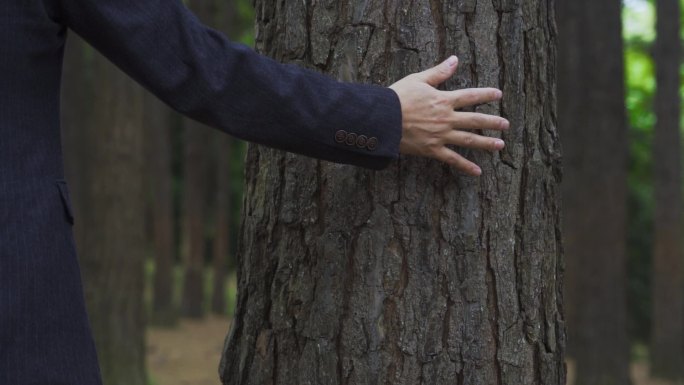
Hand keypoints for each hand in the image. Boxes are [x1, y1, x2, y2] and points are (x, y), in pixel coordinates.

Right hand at [389, 56, 508, 175]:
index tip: (499, 94)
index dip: (485, 95)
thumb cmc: (397, 97)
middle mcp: (446, 118)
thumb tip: (455, 60)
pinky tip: (477, 172)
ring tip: (500, 145)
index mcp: (444, 100)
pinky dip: (465, 166)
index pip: (470, 96)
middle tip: (506, 125)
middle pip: (475, 120)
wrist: (383, 119)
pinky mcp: (432, 149)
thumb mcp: (418, 80)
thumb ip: (439, 72)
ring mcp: (441, 135)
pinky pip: (452, 159)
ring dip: (486, 143)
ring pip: (469, 140)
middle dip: (492, 122)